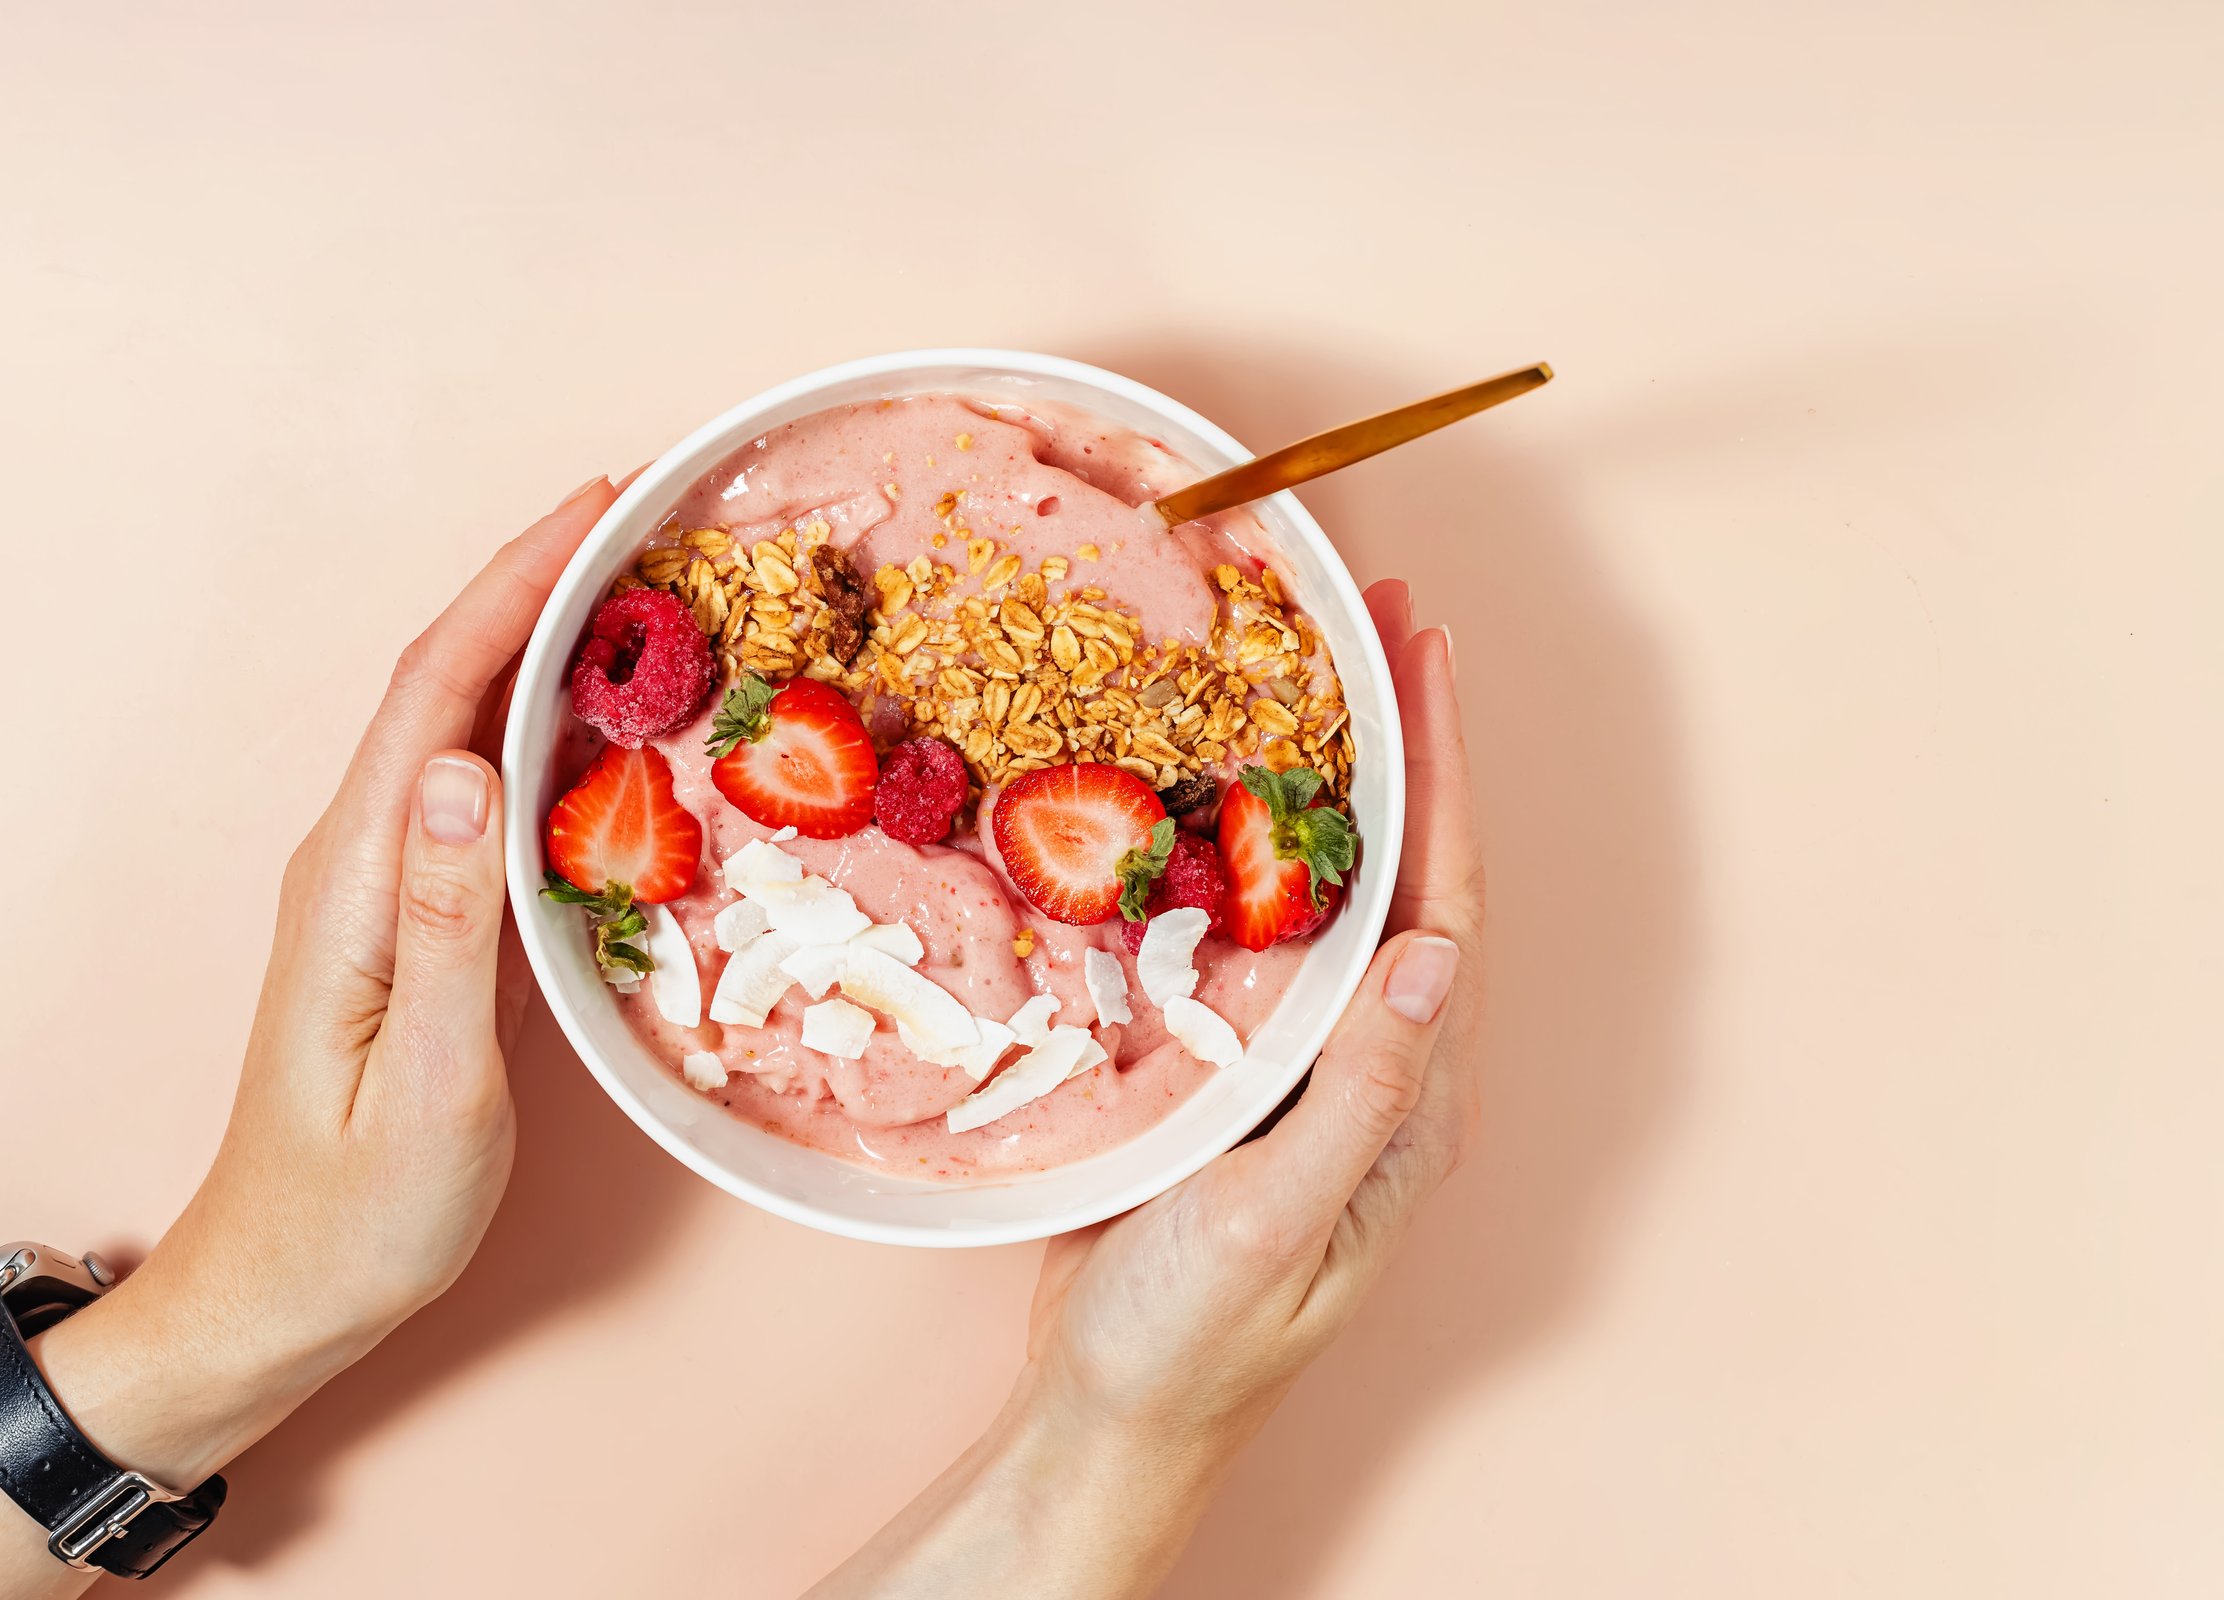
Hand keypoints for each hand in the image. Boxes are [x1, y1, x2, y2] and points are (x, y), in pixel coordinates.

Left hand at [35, 472, 625, 1487]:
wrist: (280, 1289)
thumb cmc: (358, 1211)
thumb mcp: (423, 1083)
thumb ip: (449, 926)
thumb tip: (473, 769)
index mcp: (355, 878)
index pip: (438, 691)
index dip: (516, 585)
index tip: (601, 507)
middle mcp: (356, 854)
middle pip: (447, 678)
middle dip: (539, 580)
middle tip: (647, 516)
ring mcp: (376, 879)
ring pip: (461, 719)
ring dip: (540, 637)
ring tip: (638, 583)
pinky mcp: (404, 910)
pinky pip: (474, 779)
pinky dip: (536, 717)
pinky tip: (594, 712)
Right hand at [811, 580, 1482, 1598]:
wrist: (1107, 1416)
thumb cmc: (1193, 1342)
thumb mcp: (1279, 1217)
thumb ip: (1359, 1090)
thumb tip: (1434, 948)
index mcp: (1407, 1100)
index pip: (1443, 905)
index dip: (1440, 776)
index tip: (1426, 658)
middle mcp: (1370, 1067)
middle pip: (1398, 876)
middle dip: (1397, 744)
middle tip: (1373, 621)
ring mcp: (1300, 1064)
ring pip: (1325, 894)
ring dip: (1323, 781)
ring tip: (1305, 673)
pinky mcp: (1228, 1069)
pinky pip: (1249, 935)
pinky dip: (1239, 848)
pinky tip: (1204, 792)